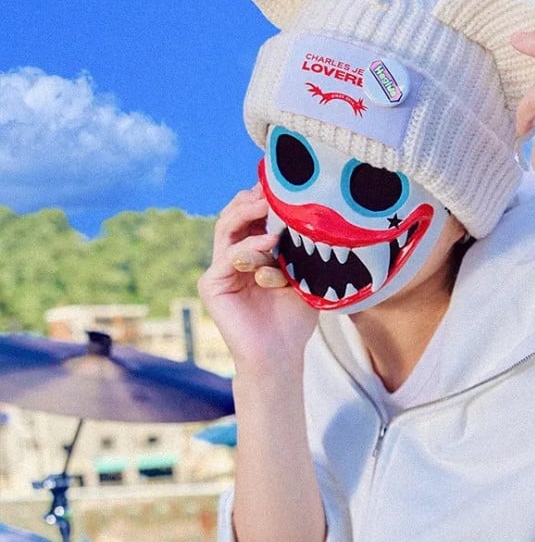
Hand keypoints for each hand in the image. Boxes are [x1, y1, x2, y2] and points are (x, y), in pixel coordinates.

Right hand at [197, 183, 316, 374]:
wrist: (280, 356)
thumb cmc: (294, 321)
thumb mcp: (304, 278)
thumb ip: (302, 251)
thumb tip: (315, 216)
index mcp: (252, 254)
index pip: (253, 217)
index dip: (264, 199)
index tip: (286, 185)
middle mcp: (232, 258)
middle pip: (235, 215)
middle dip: (253, 199)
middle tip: (274, 188)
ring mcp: (219, 270)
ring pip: (226, 227)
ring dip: (248, 213)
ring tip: (269, 205)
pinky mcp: (211, 285)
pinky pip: (228, 256)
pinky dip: (248, 246)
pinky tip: (270, 242)